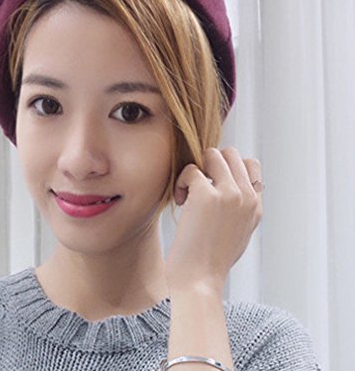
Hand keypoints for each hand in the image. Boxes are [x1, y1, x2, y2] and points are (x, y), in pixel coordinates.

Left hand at [165, 147, 262, 294]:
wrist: (199, 282)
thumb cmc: (210, 261)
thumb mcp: (236, 233)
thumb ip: (238, 208)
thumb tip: (228, 184)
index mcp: (255, 206)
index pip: (251, 165)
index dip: (227, 170)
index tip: (212, 189)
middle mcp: (247, 197)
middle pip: (232, 154)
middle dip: (211, 164)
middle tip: (199, 188)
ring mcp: (229, 194)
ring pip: (213, 154)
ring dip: (196, 169)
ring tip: (189, 195)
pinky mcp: (207, 195)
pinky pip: (191, 169)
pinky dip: (182, 182)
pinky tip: (181, 202)